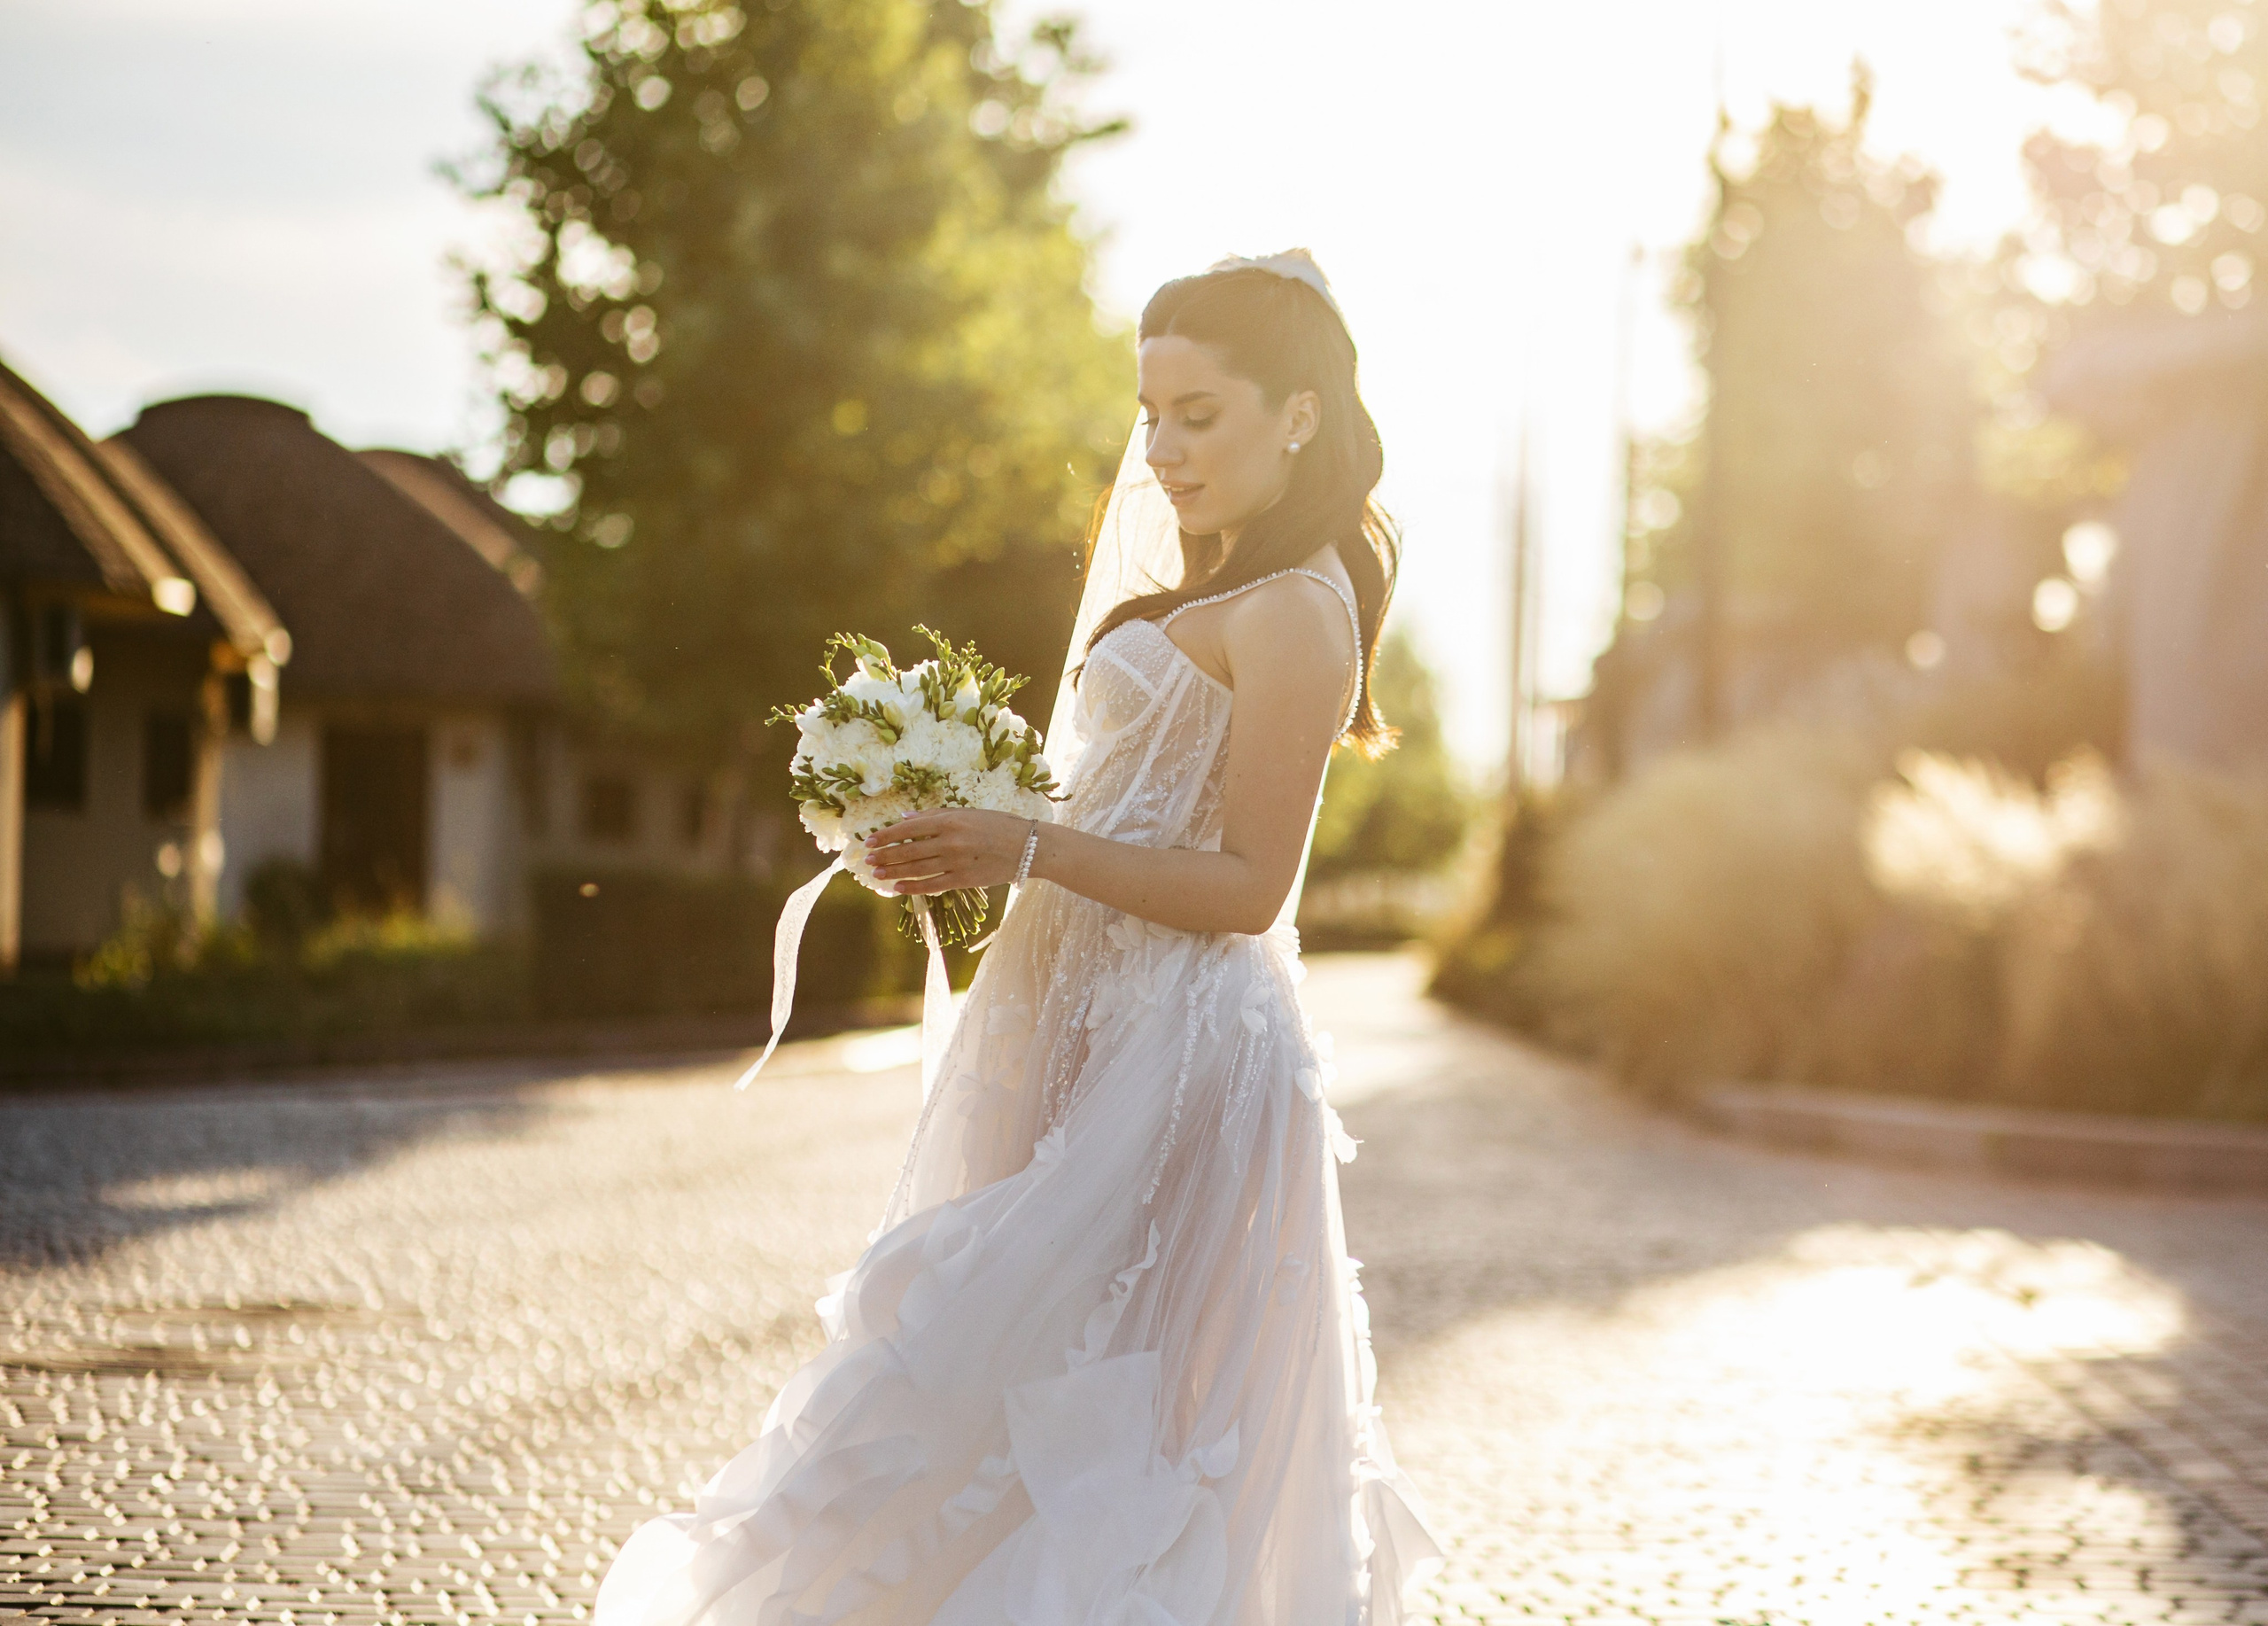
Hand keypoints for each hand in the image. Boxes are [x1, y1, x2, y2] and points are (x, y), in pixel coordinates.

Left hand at [863, 808, 1034, 894]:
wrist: (1027, 846)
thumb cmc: (998, 825)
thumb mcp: (967, 813)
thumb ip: (935, 816)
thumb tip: (904, 818)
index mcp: (950, 820)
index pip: (908, 828)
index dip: (886, 836)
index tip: (870, 841)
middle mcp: (950, 840)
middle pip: (908, 850)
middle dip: (885, 856)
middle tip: (867, 861)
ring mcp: (956, 861)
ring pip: (917, 868)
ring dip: (894, 872)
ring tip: (877, 875)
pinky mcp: (964, 880)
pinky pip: (932, 885)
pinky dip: (913, 887)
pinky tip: (899, 888)